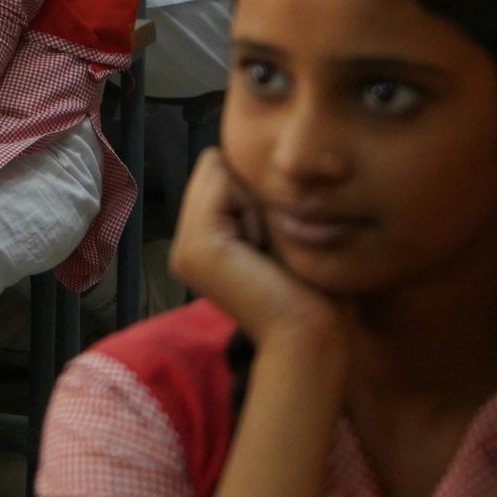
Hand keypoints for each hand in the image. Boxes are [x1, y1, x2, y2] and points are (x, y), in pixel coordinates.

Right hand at [170, 148, 345, 353]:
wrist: (313, 336)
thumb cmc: (312, 291)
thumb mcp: (276, 235)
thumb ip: (253, 203)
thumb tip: (242, 160)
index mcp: (199, 243)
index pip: (216, 173)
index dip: (251, 190)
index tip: (273, 239)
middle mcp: (182, 243)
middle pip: (213, 166)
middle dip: (247, 191)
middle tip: (268, 244)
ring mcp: (184, 246)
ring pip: (216, 169)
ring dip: (250, 199)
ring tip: (265, 247)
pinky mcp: (198, 245)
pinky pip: (221, 184)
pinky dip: (250, 206)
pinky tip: (262, 246)